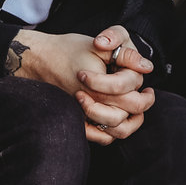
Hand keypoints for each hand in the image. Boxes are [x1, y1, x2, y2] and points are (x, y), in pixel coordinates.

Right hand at [76, 26, 154, 144]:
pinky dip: (113, 133)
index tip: (145, 77)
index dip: (139, 83)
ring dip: (132, 121)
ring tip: (137, 110)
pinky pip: (101, 138)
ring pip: (117, 130)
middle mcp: (91, 103)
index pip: (130, 91)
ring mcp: (83, 115)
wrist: (38, 59)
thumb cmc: (67, 49)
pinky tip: (118, 119)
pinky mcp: (78, 120)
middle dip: (143, 103)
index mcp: (98, 84)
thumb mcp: (98, 46)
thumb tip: (146, 67)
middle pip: (128, 113)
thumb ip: (125, 55)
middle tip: (148, 94)